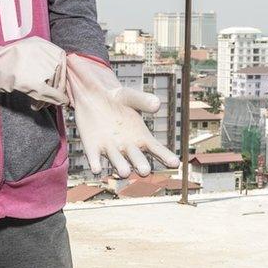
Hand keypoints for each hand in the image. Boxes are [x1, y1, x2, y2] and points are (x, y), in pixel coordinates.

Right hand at [0, 37, 67, 105]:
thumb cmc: (3, 61)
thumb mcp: (26, 52)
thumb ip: (43, 61)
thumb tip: (58, 79)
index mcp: (43, 44)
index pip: (61, 62)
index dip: (60, 78)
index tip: (58, 88)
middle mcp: (44, 53)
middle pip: (59, 75)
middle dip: (55, 90)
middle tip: (47, 101)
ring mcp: (40, 67)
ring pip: (54, 86)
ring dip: (49, 98)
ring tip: (37, 104)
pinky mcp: (34, 83)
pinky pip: (50, 94)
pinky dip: (52, 101)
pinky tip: (41, 106)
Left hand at [66, 54, 179, 178]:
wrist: (93, 97)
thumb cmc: (116, 99)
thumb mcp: (129, 96)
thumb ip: (142, 100)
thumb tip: (157, 104)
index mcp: (141, 137)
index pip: (157, 149)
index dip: (166, 156)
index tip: (176, 163)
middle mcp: (127, 147)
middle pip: (137, 159)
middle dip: (140, 164)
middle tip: (145, 170)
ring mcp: (110, 149)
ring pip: (117, 161)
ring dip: (120, 166)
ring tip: (125, 171)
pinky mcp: (92, 148)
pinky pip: (94, 158)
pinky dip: (95, 164)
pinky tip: (96, 169)